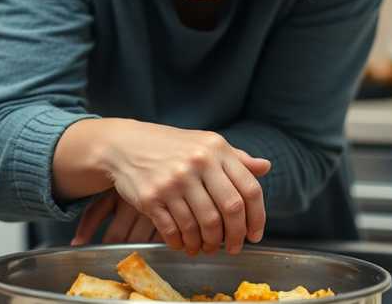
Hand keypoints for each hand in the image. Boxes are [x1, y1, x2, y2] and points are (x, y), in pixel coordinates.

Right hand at [54, 118, 269, 256]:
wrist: (125, 145)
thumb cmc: (171, 146)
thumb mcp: (205, 144)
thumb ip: (236, 158)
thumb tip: (266, 167)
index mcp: (216, 148)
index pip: (250, 189)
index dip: (257, 218)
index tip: (254, 235)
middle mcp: (197, 162)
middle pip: (229, 211)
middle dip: (234, 237)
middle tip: (231, 248)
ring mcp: (172, 181)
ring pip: (202, 225)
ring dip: (206, 243)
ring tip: (205, 246)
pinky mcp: (150, 198)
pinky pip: (174, 231)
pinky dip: (182, 243)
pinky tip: (183, 243)